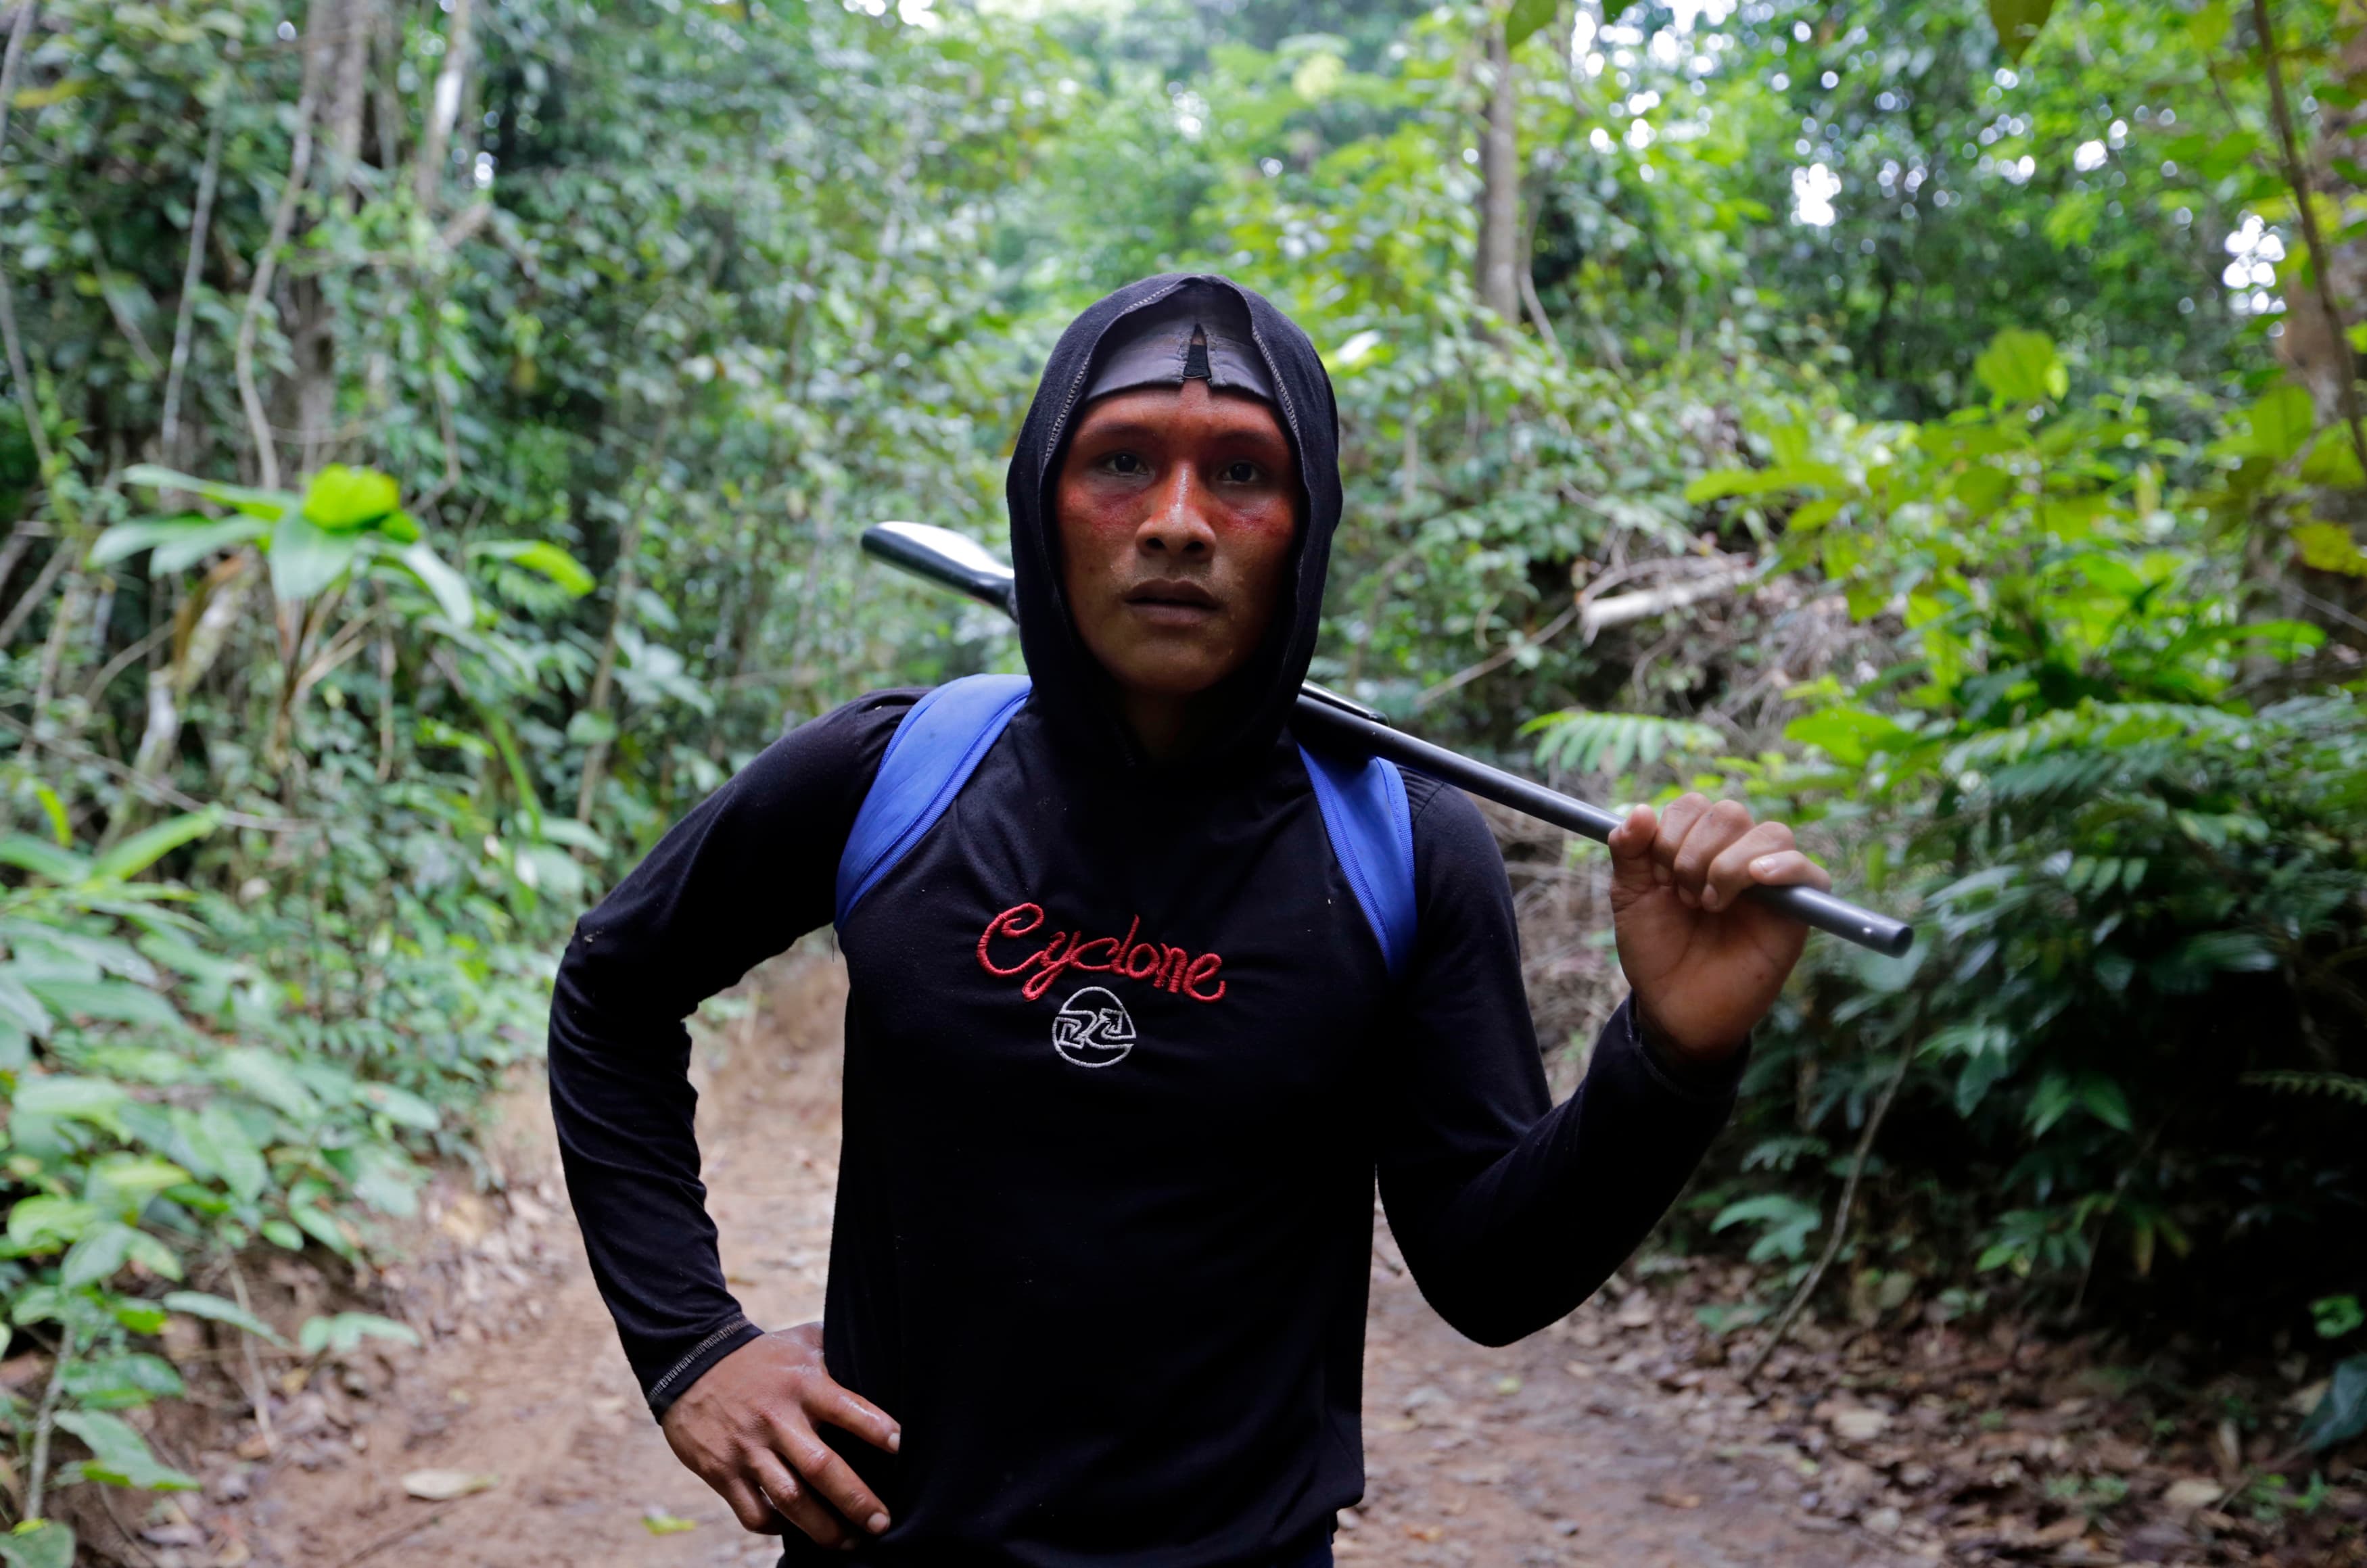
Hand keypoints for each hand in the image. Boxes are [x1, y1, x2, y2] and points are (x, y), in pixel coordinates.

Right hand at [659, 1322, 899, 1547]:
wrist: (691, 1361)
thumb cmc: (762, 1356)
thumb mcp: (802, 1342)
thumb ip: (838, 1351)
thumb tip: (881, 1352)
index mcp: (804, 1385)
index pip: (848, 1408)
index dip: (877, 1429)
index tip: (903, 1449)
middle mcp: (777, 1419)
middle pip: (821, 1468)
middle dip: (855, 1500)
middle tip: (882, 1524)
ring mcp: (748, 1449)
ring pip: (789, 1499)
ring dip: (822, 1528)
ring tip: (849, 1544)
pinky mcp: (722, 1472)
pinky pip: (753, 1512)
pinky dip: (777, 1527)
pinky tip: (795, 1529)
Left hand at [1606, 794, 1831, 1060]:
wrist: (1674, 1007)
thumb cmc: (1656, 951)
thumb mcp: (1630, 898)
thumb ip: (1628, 852)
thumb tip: (1640, 811)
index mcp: (1697, 846)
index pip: (1695, 806)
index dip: (1671, 834)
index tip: (1657, 878)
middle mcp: (1736, 855)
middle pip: (1730, 813)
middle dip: (1695, 852)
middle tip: (1682, 897)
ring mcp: (1769, 881)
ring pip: (1769, 834)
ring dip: (1728, 865)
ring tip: (1709, 904)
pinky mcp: (1797, 912)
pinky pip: (1810, 871)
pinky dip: (1785, 867)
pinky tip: (1757, 879)